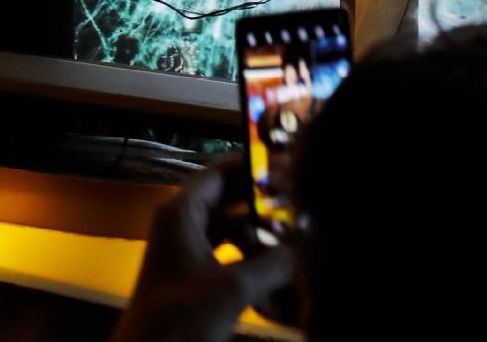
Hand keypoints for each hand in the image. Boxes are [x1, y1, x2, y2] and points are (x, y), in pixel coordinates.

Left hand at [111, 166, 295, 341]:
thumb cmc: (181, 318)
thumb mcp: (232, 289)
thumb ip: (271, 264)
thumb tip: (305, 248)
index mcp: (181, 212)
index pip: (220, 171)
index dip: (253, 167)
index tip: (290, 169)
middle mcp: (182, 223)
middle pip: (227, 199)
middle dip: (261, 203)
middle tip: (300, 204)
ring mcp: (185, 251)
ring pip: (228, 229)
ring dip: (258, 232)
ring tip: (294, 236)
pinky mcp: (192, 277)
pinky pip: (226, 254)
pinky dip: (249, 257)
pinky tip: (276, 270)